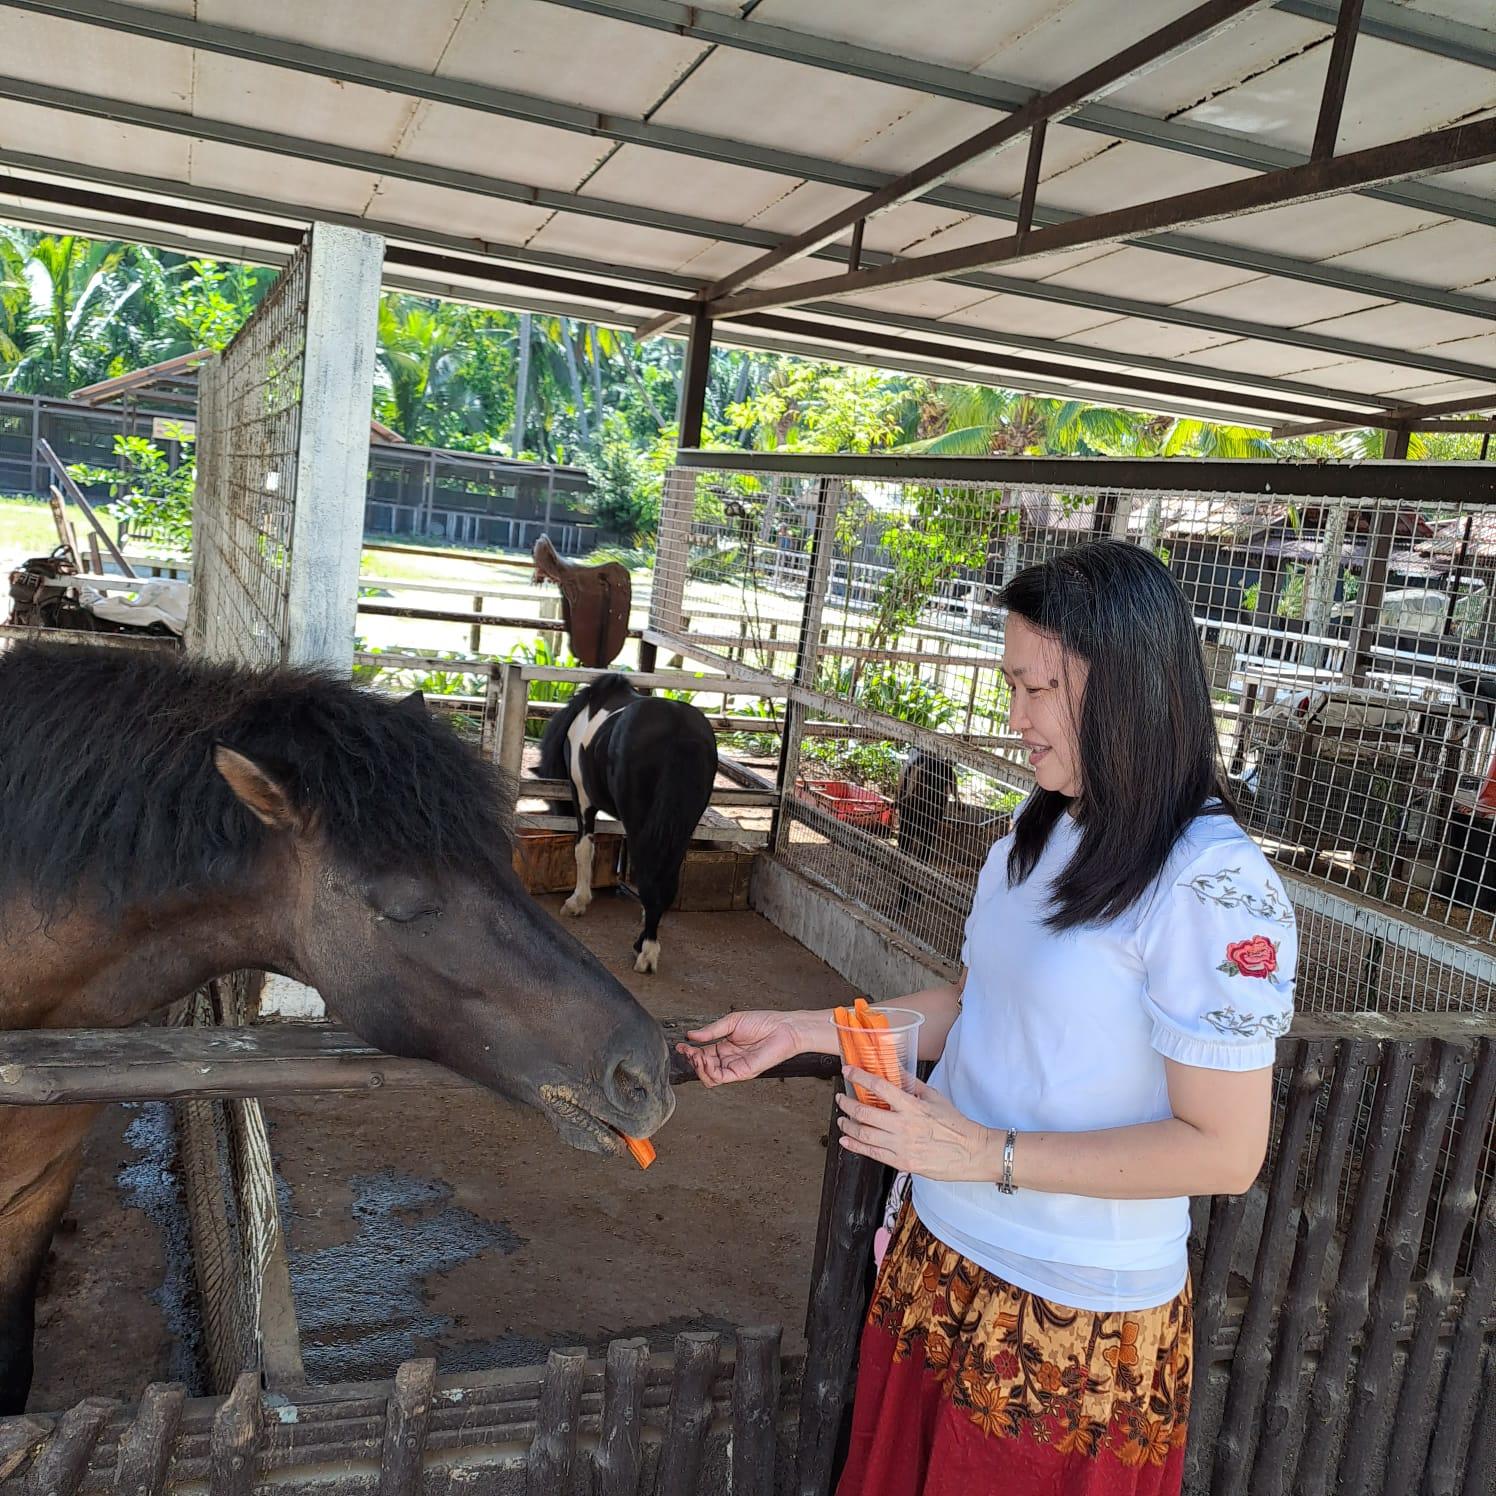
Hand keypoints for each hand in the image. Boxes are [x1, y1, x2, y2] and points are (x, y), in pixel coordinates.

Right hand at [676, 1010, 807, 1086]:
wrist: (783, 1028)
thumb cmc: (764, 1022)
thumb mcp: (732, 1022)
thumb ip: (711, 1031)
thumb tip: (691, 1035)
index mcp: (725, 1046)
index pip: (702, 1054)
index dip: (690, 1051)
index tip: (680, 1045)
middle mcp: (728, 1059)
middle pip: (703, 1067)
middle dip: (691, 1059)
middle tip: (686, 1051)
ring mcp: (734, 1067)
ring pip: (709, 1076)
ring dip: (698, 1067)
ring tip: (695, 1056)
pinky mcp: (741, 1073)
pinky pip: (720, 1078)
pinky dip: (709, 1071)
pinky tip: (705, 1060)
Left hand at [836, 1069, 995, 1181]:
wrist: (971, 1152)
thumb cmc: (955, 1125)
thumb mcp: (934, 1097)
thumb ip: (912, 1083)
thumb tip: (895, 1069)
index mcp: (911, 1106)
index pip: (878, 1086)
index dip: (859, 1077)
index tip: (848, 1071)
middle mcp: (903, 1125)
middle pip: (864, 1112)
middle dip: (846, 1104)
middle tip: (840, 1099)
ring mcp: (901, 1146)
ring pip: (863, 1134)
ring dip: (847, 1126)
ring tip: (842, 1119)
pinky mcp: (902, 1163)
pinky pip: (872, 1153)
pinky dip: (855, 1146)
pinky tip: (847, 1141)